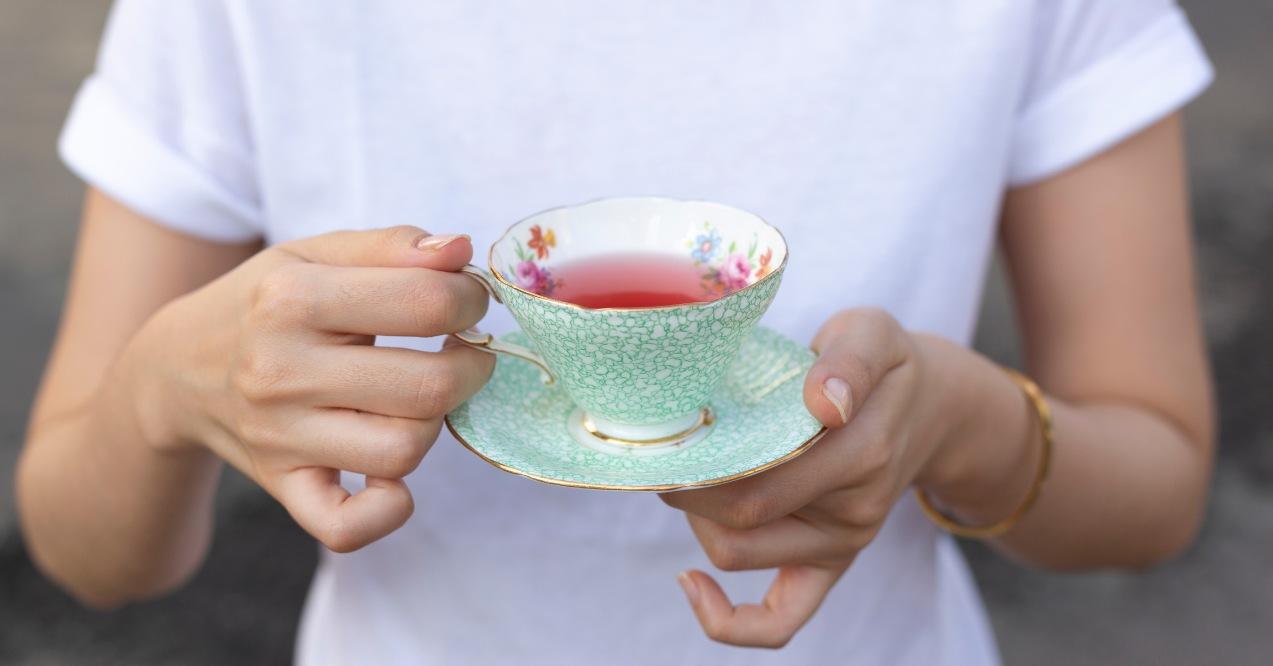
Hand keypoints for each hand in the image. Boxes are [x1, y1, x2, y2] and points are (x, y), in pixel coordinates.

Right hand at [125, 226, 493, 551]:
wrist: (175, 369)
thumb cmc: (264, 303)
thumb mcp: (314, 254)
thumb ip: (392, 245)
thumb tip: (460, 250)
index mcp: (292, 299)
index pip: (427, 303)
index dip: (471, 299)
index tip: (467, 301)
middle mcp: (281, 371)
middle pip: (428, 386)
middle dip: (470, 366)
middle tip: (461, 352)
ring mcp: (280, 437)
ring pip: (403, 451)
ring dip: (432, 425)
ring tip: (418, 399)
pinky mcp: (283, 486)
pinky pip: (345, 526)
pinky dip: (384, 511)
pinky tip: (393, 479)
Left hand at [661, 308, 957, 647]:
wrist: (930, 408)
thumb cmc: (884, 365)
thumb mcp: (874, 333)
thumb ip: (851, 358)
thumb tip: (825, 402)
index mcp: (862, 452)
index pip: (760, 478)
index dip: (699, 465)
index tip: (667, 430)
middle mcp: (853, 510)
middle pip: (740, 520)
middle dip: (686, 486)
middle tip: (669, 442)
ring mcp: (841, 545)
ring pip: (738, 554)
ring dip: (697, 517)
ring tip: (692, 469)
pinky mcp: (830, 565)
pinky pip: (780, 619)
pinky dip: (730, 621)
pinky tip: (690, 585)